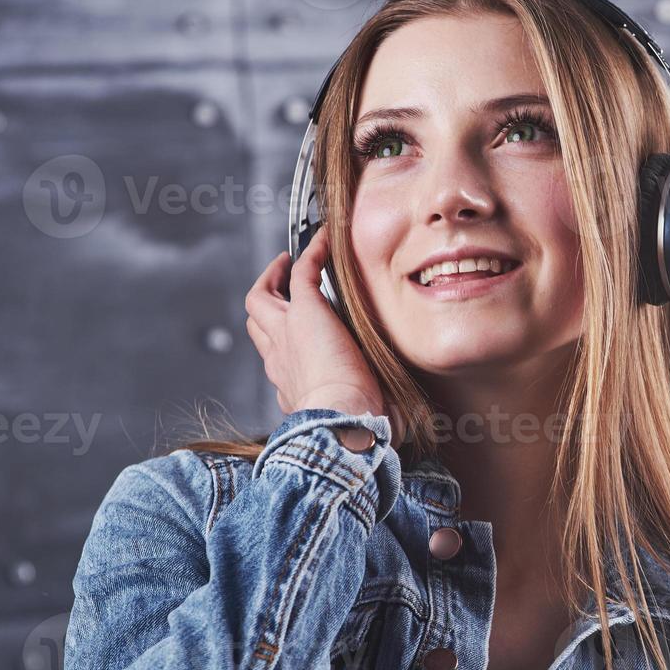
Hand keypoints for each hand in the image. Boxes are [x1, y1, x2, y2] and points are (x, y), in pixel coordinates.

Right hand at [244, 224, 386, 421]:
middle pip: (259, 327)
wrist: (344, 420)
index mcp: (293, 387)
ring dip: (273, 277)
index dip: (286, 345)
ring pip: (261, 300)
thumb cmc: (358, 429)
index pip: (280, 361)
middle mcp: (281, 361)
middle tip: (283, 287)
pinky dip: (311, 254)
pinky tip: (325, 241)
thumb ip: (376, 412)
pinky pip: (302, 272)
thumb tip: (409, 422)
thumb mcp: (361, 419)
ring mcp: (286, 335)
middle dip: (268, 306)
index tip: (301, 339)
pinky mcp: (303, 312)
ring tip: (291, 260)